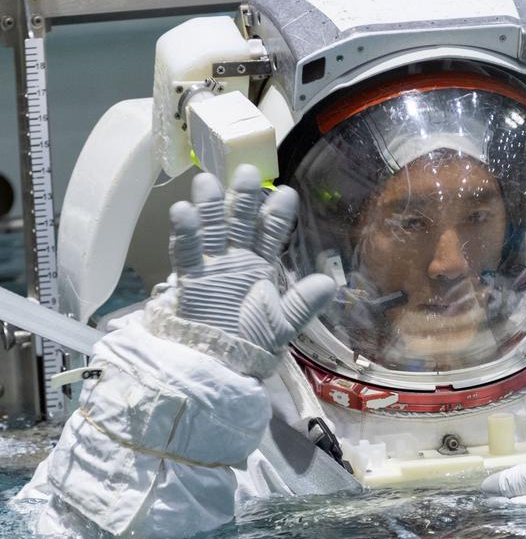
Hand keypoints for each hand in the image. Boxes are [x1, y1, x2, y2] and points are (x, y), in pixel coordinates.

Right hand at [168, 165, 333, 355]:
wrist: (222, 366)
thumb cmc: (252, 342)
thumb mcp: (283, 323)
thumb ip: (303, 303)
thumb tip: (329, 283)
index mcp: (261, 265)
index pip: (270, 232)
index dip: (277, 214)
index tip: (286, 193)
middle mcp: (236, 258)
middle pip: (240, 221)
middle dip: (244, 198)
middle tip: (248, 172)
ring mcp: (212, 265)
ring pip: (212, 228)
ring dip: (211, 206)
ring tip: (208, 182)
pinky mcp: (190, 277)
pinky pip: (186, 251)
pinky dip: (185, 232)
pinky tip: (182, 210)